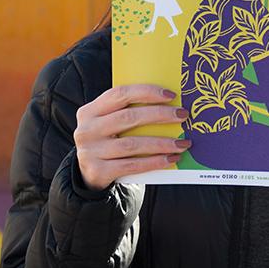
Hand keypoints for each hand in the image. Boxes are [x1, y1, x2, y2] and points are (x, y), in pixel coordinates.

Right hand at [74, 84, 190, 190]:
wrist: (87, 175)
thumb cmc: (105, 142)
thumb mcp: (106, 124)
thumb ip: (125, 113)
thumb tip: (166, 104)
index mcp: (89, 111)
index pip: (120, 94)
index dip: (146, 92)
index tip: (170, 95)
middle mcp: (87, 130)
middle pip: (128, 118)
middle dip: (159, 115)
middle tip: (182, 115)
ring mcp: (90, 151)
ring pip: (132, 144)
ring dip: (161, 143)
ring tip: (182, 143)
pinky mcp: (98, 171)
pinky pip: (132, 165)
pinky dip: (154, 162)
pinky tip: (170, 159)